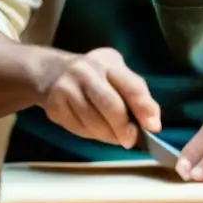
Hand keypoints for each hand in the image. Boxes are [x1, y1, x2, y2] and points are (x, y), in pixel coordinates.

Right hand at [41, 47, 160, 148]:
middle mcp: (85, 72)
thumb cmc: (94, 75)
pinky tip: (95, 130)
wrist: (50, 73)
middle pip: (110, 106)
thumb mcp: (116, 73)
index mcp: (107, 62)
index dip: (144, 108)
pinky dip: (92, 135)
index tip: (153, 127)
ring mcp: (66, 89)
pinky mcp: (55, 107)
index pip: (131, 85)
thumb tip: (153, 123)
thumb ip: (135, 93)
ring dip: (108, 136)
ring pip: (94, 123)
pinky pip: (79, 129)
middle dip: (124, 127)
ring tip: (115, 137)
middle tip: (131, 140)